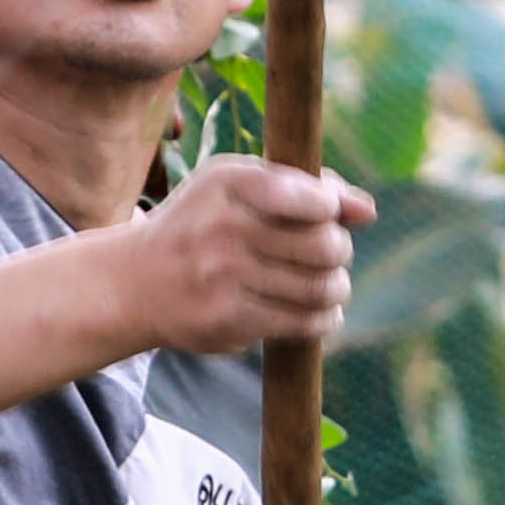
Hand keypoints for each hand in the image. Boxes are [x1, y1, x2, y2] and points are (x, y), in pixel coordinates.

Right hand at [122, 158, 371, 359]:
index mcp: (227, 182)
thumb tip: (368, 210)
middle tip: (328, 252)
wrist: (136, 283)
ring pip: (321, 287)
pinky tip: (318, 310)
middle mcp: (222, 227)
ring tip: (326, 283)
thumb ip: (306, 187)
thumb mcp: (239, 187)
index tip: (324, 214)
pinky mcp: (228, 320)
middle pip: (325, 245)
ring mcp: (223, 276)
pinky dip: (324, 318)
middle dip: (339, 249)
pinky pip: (303, 322)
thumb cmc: (202, 224)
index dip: (331, 207)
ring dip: (337, 287)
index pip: (308, 196)